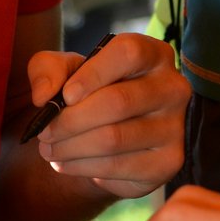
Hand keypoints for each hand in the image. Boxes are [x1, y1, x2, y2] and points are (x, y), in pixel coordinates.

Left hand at [25, 33, 187, 198]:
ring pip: (113, 138)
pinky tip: (65, 163)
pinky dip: (81, 167)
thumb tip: (44, 95)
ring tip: (48, 149)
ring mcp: (175, 127)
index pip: (128, 53)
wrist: (111, 136)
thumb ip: (48, 68)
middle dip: (70, 120)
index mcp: (154, 54)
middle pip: (118, 101)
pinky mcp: (168, 163)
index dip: (93, 73)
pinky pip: (116, 167)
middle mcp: (173, 88)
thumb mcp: (65, 70)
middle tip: (44, 132)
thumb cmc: (89, 92)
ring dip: (70, 147)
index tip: (65, 95)